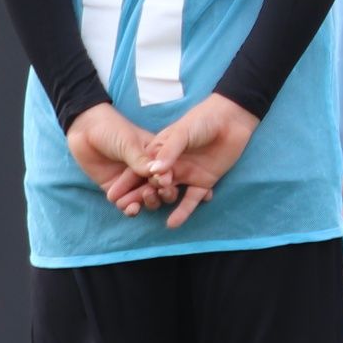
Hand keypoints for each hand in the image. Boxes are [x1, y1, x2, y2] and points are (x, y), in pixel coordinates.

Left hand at [67, 104, 169, 217]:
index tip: (165, 183)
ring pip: (144, 198)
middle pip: (158, 188)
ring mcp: (132, 181)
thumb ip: (141, 159)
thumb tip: (157, 173)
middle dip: (157, 194)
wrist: (85, 131)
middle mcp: (147, 171)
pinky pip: (127, 202)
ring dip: (143, 203)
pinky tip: (130, 210)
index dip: (166, 179)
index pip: (166, 171)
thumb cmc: (112, 129)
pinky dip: (130, 208)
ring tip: (137, 205)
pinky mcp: (117, 188)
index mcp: (156, 157)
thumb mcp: (129, 143)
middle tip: (150, 194)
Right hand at [139, 94, 260, 229]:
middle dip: (137, 196)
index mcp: (159, 152)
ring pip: (168, 193)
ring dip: (159, 201)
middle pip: (150, 184)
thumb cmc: (201, 120)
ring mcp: (186, 175)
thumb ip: (168, 152)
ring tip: (151, 205)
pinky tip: (172, 223)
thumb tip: (154, 172)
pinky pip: (191, 199)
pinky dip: (183, 211)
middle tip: (126, 208)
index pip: (139, 169)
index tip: (112, 195)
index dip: (126, 182)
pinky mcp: (203, 182)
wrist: (230, 119)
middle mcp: (170, 166)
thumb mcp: (181, 133)